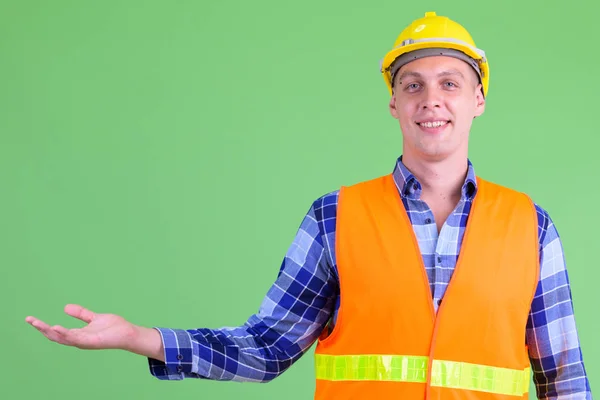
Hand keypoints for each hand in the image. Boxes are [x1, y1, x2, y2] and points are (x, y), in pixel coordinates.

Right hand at [25, 304, 164, 360]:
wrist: (128, 333)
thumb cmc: (113, 327)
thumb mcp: (94, 317)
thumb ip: (81, 314)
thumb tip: (65, 307)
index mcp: (78, 334)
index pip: (56, 331)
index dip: (43, 326)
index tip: (30, 319)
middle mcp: (78, 339)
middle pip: (55, 336)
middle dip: (41, 329)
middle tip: (29, 320)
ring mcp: (84, 342)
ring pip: (62, 338)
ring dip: (50, 331)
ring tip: (39, 324)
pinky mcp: (91, 341)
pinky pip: (75, 338)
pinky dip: (65, 333)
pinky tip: (56, 327)